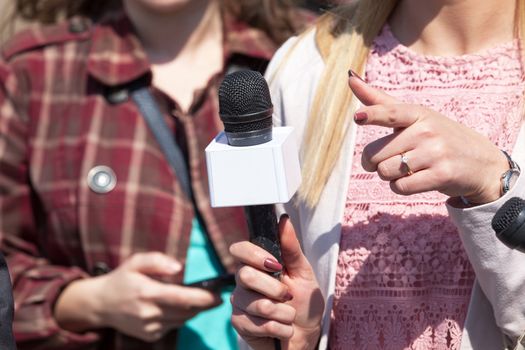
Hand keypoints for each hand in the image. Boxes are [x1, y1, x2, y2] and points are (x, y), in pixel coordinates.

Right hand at [55, 252, 220, 341]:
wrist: (100, 304)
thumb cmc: (122, 279)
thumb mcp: (135, 262)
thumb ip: (157, 260)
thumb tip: (178, 267)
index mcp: (147, 293)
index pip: (182, 298)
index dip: (203, 298)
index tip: (218, 295)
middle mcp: (149, 313)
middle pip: (187, 311)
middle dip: (204, 304)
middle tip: (215, 295)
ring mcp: (149, 327)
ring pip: (182, 320)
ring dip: (193, 310)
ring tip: (198, 298)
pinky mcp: (150, 335)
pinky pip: (173, 326)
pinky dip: (180, 317)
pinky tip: (177, 307)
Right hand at [230, 216, 323, 349]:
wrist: (307, 335)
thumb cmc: (304, 303)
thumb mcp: (304, 273)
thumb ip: (291, 248)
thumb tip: (283, 220)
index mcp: (256, 264)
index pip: (239, 249)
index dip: (255, 255)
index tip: (276, 265)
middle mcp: (243, 281)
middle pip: (245, 275)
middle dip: (275, 289)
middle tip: (288, 295)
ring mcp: (239, 303)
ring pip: (257, 303)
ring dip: (284, 313)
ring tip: (289, 315)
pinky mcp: (239, 324)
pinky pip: (257, 324)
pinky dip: (279, 329)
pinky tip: (282, 329)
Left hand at [348, 74, 508, 204]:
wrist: (481, 162)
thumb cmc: (437, 136)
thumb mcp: (413, 116)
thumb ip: (380, 102)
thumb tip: (349, 76)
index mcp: (418, 113)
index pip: (390, 113)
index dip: (372, 115)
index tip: (357, 117)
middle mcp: (427, 131)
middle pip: (375, 155)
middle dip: (375, 163)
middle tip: (393, 159)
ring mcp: (436, 153)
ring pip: (385, 172)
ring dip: (390, 176)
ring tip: (409, 168)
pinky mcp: (442, 175)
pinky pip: (400, 187)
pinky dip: (401, 187)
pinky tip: (416, 179)